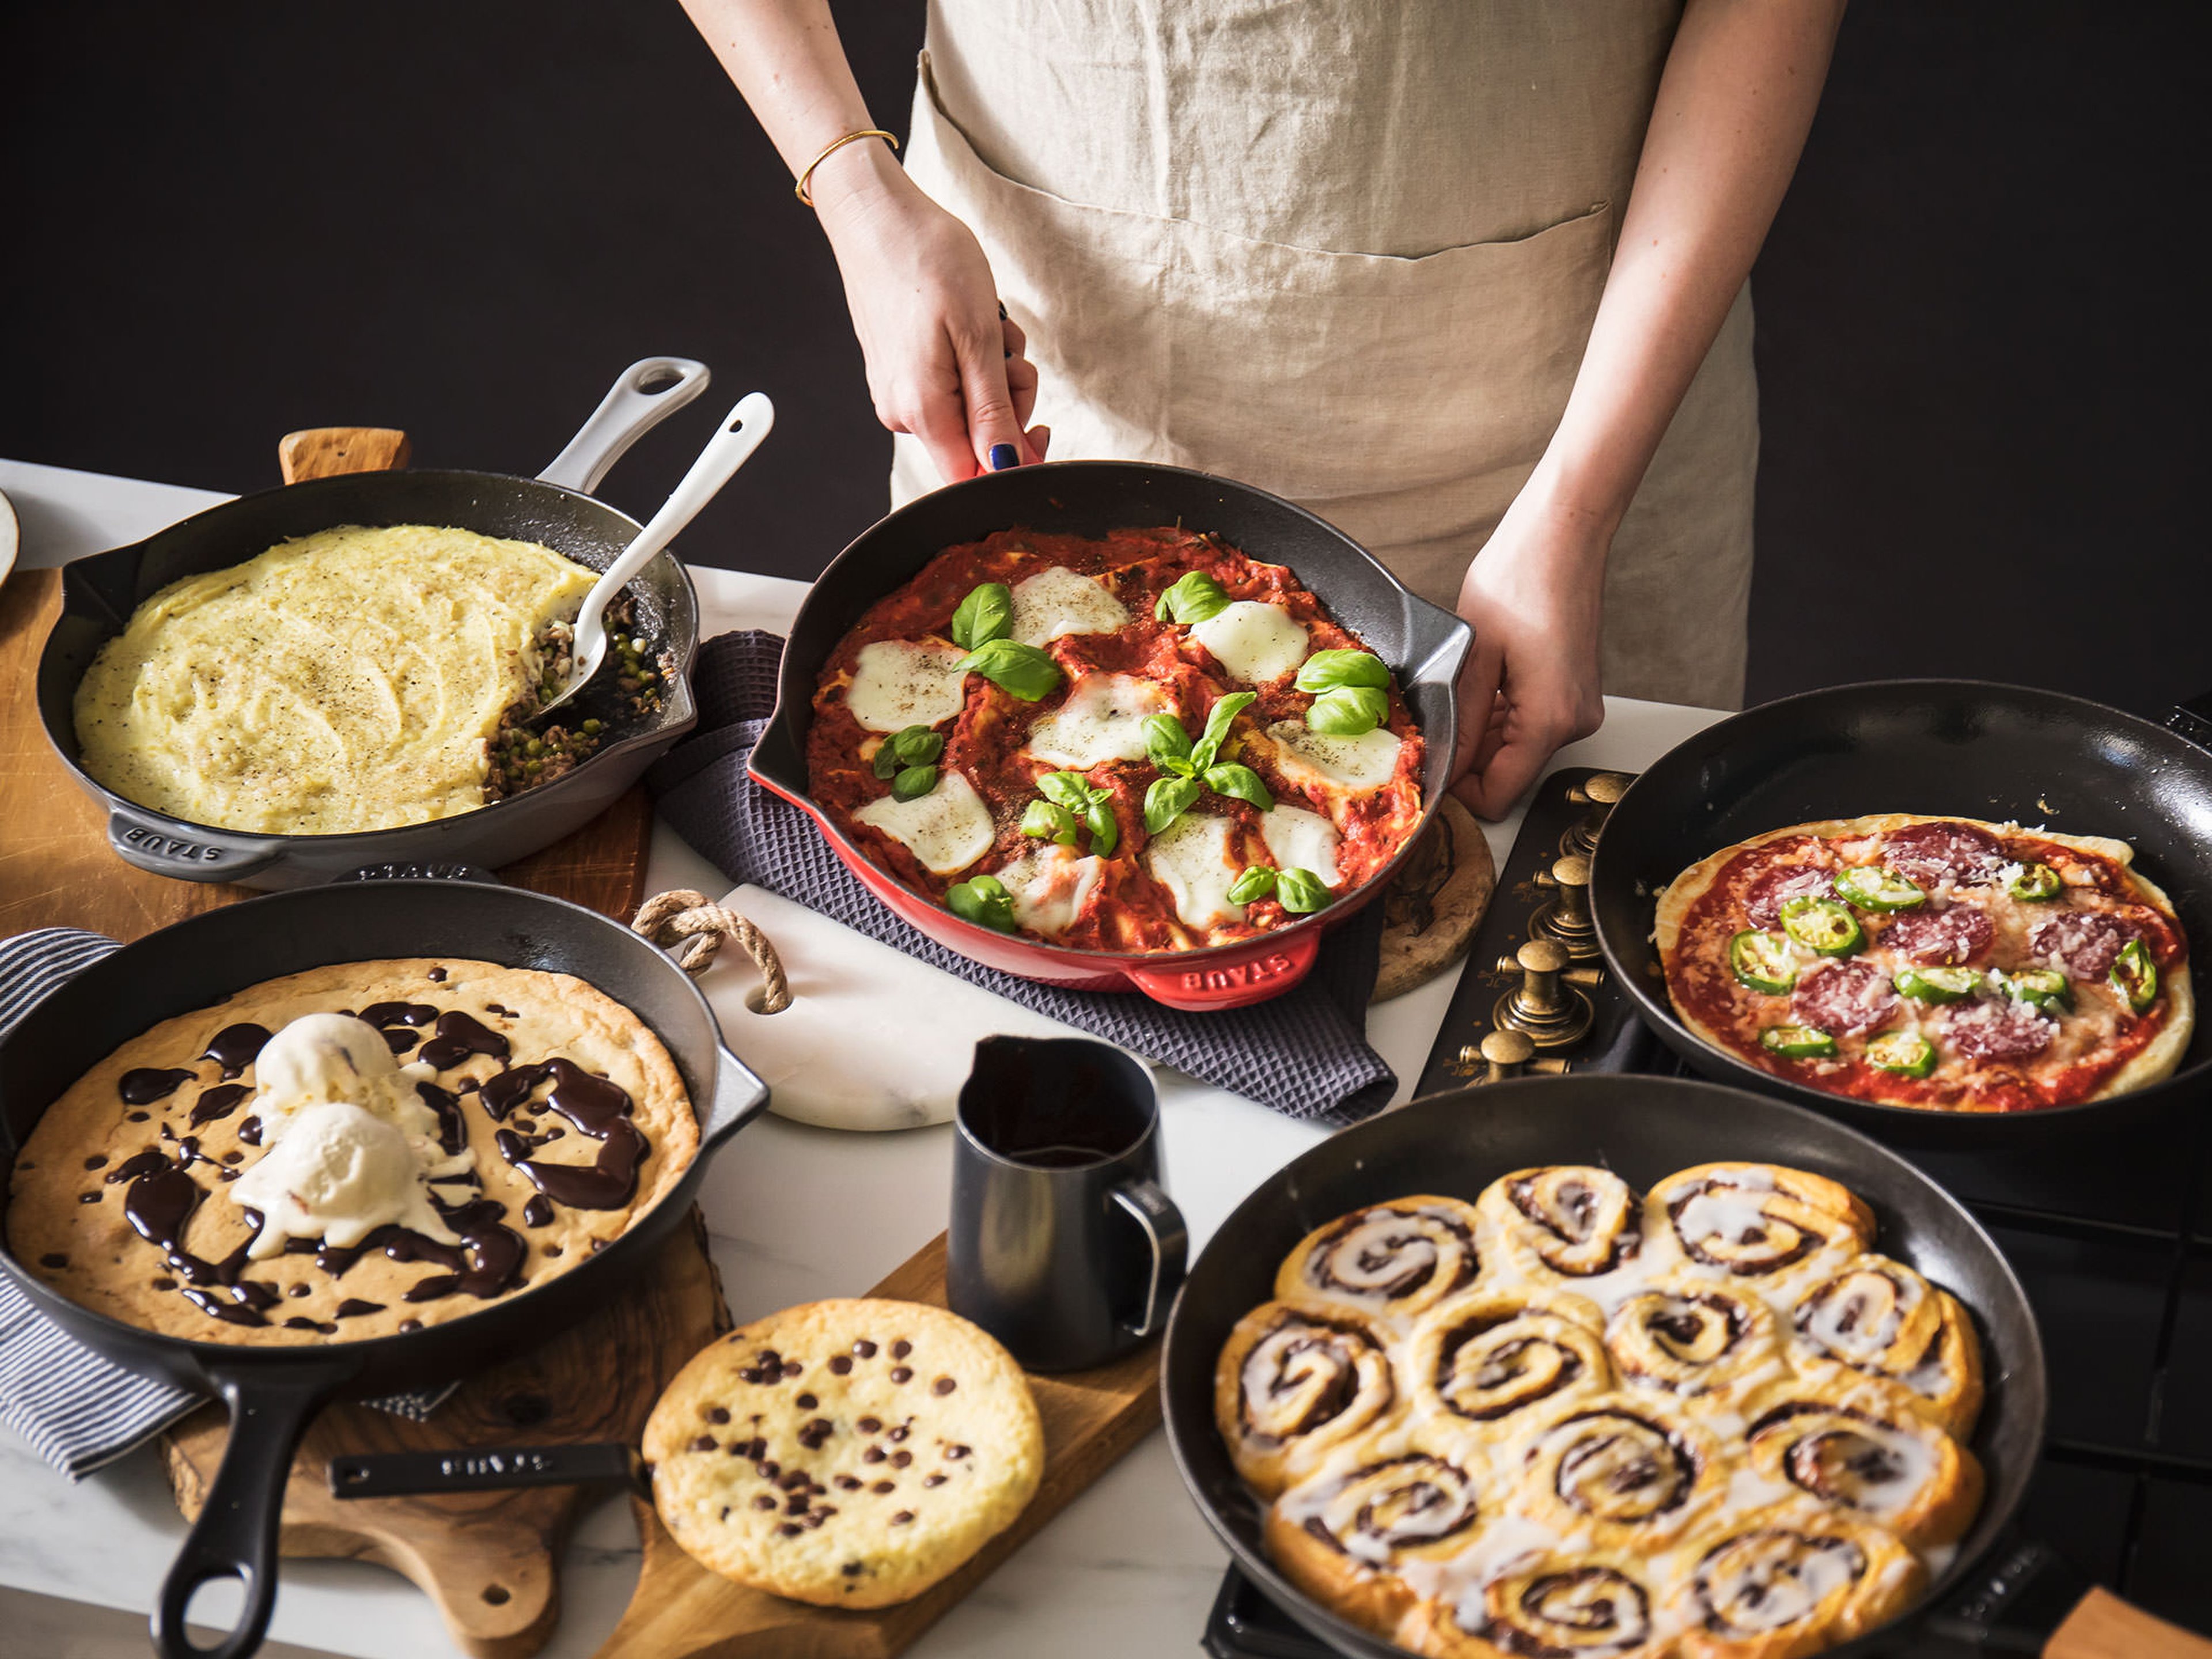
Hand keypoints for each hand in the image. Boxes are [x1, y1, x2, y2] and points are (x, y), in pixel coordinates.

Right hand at [813, 149, 1049, 482]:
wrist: (878, 215)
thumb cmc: (929, 262)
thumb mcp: (979, 338)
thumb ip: (993, 412)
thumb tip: (1006, 467)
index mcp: (922, 410)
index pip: (973, 477)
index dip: (1013, 465)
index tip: (1041, 429)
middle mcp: (903, 412)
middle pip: (976, 442)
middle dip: (1010, 403)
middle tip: (1012, 353)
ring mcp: (898, 392)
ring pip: (968, 409)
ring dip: (995, 375)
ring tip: (990, 325)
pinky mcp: (899, 372)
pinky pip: (950, 385)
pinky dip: (973, 360)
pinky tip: (970, 323)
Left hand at [1450, 489, 1608, 818]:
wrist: (1563, 533)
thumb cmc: (1522, 576)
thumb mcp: (1472, 658)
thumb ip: (1457, 722)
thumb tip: (1441, 767)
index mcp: (1550, 720)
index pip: (1499, 796)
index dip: (1457, 792)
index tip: (1426, 771)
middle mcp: (1574, 721)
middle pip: (1507, 773)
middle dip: (1465, 757)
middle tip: (1430, 724)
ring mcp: (1578, 706)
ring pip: (1516, 748)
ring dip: (1480, 733)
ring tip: (1456, 690)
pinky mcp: (1574, 690)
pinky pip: (1529, 723)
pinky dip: (1499, 715)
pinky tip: (1480, 684)